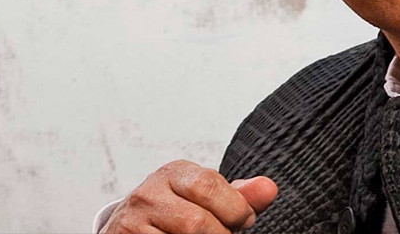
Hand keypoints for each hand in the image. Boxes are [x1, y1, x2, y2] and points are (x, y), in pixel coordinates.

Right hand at [103, 160, 277, 233]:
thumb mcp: (206, 196)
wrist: (130, 226)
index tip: (244, 220)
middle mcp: (149, 194)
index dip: (235, 209)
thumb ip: (240, 195)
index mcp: (174, 173)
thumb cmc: (177, 210)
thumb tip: (269, 188)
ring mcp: (132, 222)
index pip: (210, 186)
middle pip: (197, 222)